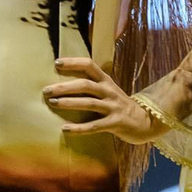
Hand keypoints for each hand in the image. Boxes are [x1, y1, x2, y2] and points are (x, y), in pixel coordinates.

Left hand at [43, 56, 158, 142]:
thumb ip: (92, 85)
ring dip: (69, 103)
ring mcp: (113, 107)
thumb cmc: (119, 105)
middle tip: (46, 90)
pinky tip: (65, 129)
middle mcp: (109, 91)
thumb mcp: (108, 90)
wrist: (145, 121)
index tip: (56, 63)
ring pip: (88, 103)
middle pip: (85, 85)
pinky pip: (94, 126)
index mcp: (106, 81)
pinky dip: (79, 128)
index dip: (73, 62)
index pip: (89, 65)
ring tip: (53, 103)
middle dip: (64, 87)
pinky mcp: (115, 123)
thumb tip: (64, 83)